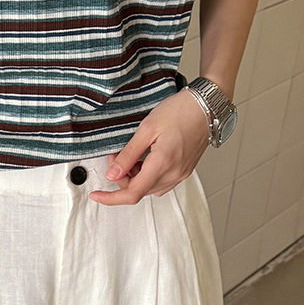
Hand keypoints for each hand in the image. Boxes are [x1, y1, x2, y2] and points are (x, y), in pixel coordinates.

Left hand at [90, 88, 211, 205]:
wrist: (206, 106)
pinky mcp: (184, 171)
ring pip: (149, 188)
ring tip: (132, 155)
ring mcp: (181, 174)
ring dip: (135, 177)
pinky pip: (161, 183)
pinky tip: (145, 160)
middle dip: (123, 178)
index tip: (97, 195)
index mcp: (163, 163)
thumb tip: (113, 174)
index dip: (111, 198)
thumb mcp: (146, 129)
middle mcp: (174, 174)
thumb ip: (128, 155)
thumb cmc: (180, 111)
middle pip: (139, 191)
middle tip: (116, 156)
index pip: (132, 193)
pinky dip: (148, 176)